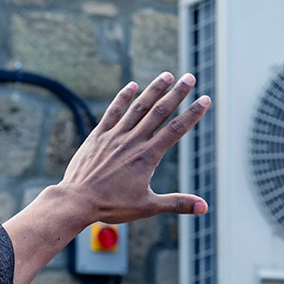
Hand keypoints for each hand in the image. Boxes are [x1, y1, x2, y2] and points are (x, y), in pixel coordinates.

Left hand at [57, 72, 209, 223]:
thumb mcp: (149, 207)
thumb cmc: (112, 206)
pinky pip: (113, 112)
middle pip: (159, 112)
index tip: (205, 99)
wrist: (77, 200)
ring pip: (138, 107)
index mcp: (147, 156)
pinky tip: (132, 86)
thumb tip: (204, 207)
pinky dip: (123, 98)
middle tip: (190, 77)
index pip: (176, 130)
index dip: (192, 114)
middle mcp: (133, 141)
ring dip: (154, 90)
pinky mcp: (98, 135)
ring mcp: (115, 135)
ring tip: (167, 75)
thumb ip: (178, 203)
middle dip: (177, 93)